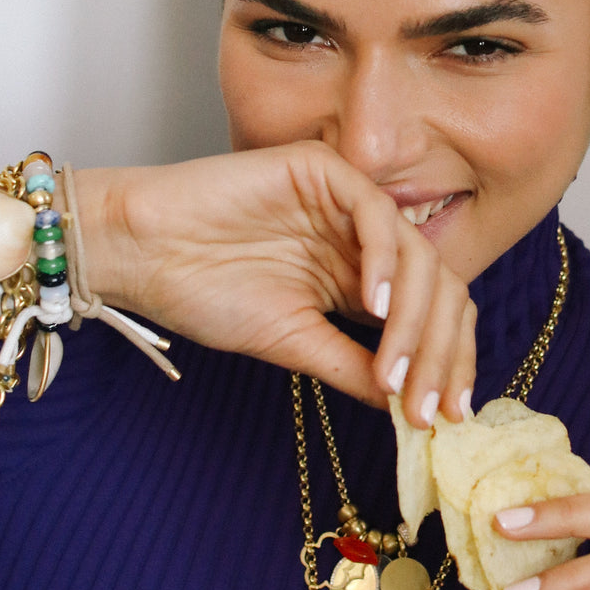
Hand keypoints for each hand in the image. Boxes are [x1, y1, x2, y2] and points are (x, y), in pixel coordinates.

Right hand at [76, 142, 475, 424]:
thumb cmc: (204, 294)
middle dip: (442, 352)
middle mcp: (364, 243)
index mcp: (361, 280)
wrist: (143, 254)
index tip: (444, 417)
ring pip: (420, 257)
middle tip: (428, 403)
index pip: (431, 317)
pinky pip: (377, 215)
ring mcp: (348, 205)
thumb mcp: (294, 345)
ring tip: (395, 370)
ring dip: (415, 321)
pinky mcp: (325, 172)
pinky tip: (374, 306)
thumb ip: (353, 367)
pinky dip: (385, 262)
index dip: (446, 364)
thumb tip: (411, 409)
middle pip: (441, 289)